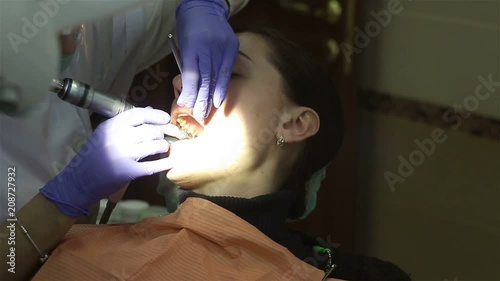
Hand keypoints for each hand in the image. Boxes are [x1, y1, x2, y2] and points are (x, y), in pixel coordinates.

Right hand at [40, 107, 172, 217]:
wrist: (80, 179)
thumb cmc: (94, 154)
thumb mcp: (106, 133)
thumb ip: (128, 122)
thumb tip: (151, 110)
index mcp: (112, 125)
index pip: (140, 114)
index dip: (156, 115)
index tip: (166, 118)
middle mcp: (119, 137)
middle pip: (151, 130)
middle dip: (162, 133)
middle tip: (164, 136)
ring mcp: (124, 154)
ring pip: (155, 145)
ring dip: (164, 146)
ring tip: (164, 147)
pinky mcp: (129, 171)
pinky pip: (153, 166)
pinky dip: (165, 164)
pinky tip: (171, 162)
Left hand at [175, 0, 238, 122]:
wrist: (204, 9)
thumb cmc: (189, 29)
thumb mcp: (183, 46)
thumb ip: (188, 66)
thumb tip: (188, 92)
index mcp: (192, 45)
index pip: (192, 74)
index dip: (190, 92)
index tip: (187, 106)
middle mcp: (209, 46)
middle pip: (206, 78)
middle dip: (202, 98)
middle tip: (200, 115)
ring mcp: (222, 46)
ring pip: (217, 76)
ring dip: (213, 96)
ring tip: (209, 111)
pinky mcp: (232, 47)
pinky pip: (227, 70)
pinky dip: (223, 86)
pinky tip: (219, 98)